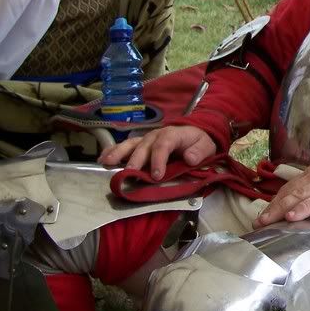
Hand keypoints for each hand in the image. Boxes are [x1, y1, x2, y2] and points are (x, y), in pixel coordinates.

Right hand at [98, 124, 215, 179]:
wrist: (194, 135)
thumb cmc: (198, 143)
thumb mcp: (206, 146)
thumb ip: (200, 151)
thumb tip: (190, 158)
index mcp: (174, 134)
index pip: (164, 144)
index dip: (159, 159)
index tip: (157, 175)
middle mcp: (157, 135)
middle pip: (144, 146)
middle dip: (136, 160)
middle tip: (130, 173)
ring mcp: (146, 139)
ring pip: (131, 144)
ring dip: (119, 154)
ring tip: (107, 164)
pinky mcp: (139, 144)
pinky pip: (124, 146)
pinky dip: (112, 151)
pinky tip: (103, 160)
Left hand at [254, 150, 309, 226]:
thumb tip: (306, 201)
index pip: (290, 187)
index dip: (275, 201)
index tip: (263, 214)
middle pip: (290, 192)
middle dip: (272, 207)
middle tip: (257, 222)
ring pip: (300, 196)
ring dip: (281, 209)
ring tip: (267, 221)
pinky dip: (305, 208)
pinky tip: (293, 216)